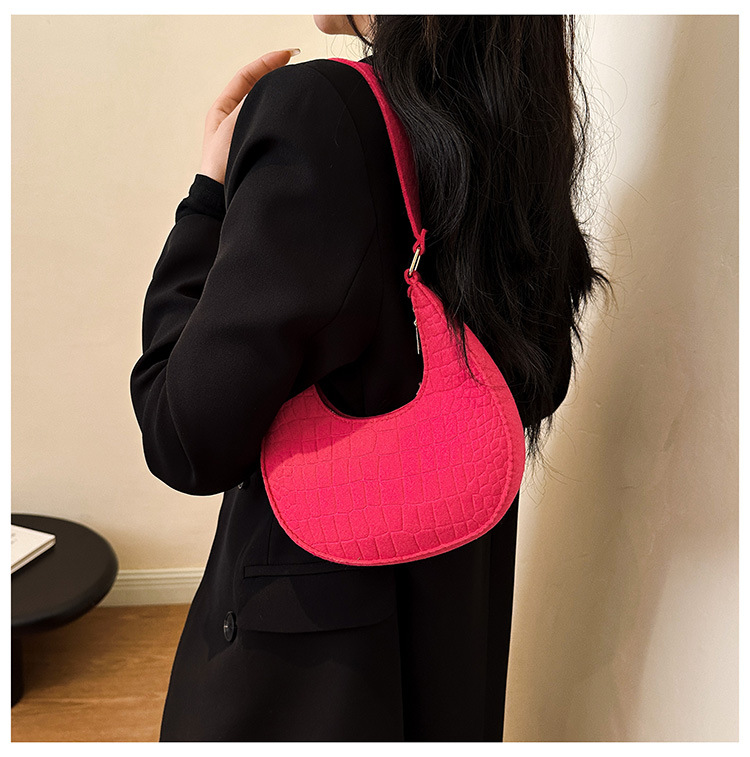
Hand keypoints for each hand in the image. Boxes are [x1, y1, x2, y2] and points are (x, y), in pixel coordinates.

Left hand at [199, 48, 300, 184]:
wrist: (220, 197)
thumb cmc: (220, 166)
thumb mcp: (231, 126)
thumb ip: (249, 105)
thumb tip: (270, 87)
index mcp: (222, 109)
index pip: (247, 76)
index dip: (267, 62)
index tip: (289, 54)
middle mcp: (234, 118)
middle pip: (258, 88)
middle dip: (277, 76)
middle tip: (298, 67)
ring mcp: (245, 133)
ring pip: (266, 107)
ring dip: (281, 97)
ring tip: (298, 89)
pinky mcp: (256, 147)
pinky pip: (271, 125)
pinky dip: (281, 117)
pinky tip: (294, 117)